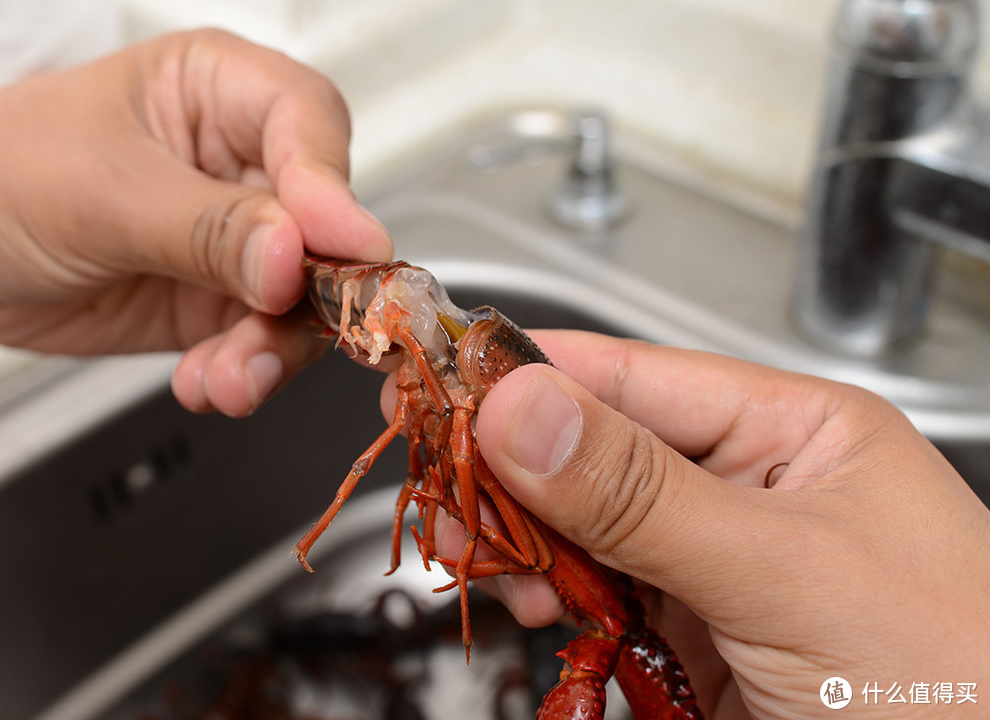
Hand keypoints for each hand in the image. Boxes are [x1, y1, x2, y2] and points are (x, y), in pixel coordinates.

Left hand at [0, 29, 391, 416]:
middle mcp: (241, 166)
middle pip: (327, 225)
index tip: (340, 247)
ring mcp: (237, 241)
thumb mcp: (100, 193)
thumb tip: (292, 256)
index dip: (332, 188)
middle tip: (279, 327)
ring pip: (304, 299)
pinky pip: (263, 344)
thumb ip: (205, 227)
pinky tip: (207, 383)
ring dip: (273, 350)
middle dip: (311, 291)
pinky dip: (244, 374)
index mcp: (219, 93)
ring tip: (227, 378)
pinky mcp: (218, 303)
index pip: (309, 126)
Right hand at [469, 331, 989, 717]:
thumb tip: (522, 408)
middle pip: (594, 451)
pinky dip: (550, 599)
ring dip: (521, 541)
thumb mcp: (783, 571)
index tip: (442, 380)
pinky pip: (595, 596)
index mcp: (792, 431)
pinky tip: (531, 605)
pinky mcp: (692, 635)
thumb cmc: (951, 683)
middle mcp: (749, 487)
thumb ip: (640, 493)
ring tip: (475, 555)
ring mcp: (716, 564)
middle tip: (442, 486)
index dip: (530, 373)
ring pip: (583, 528)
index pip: (633, 376)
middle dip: (511, 470)